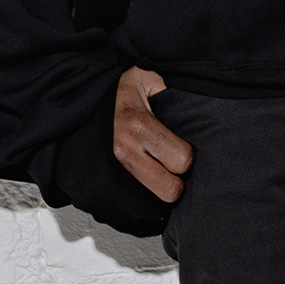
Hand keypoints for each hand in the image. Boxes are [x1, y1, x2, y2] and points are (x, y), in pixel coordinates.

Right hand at [112, 66, 193, 203]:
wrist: (83, 98)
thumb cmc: (119, 88)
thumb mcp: (150, 79)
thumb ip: (175, 92)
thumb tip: (200, 104)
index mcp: (140, 126)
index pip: (182, 160)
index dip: (187, 157)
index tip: (182, 148)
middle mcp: (125, 151)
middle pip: (169, 190)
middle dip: (176, 180)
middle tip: (171, 165)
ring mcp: (111, 170)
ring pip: (151, 203)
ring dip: (159, 189)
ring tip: (158, 171)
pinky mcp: (101, 183)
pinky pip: (131, 204)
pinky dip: (141, 197)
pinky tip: (145, 178)